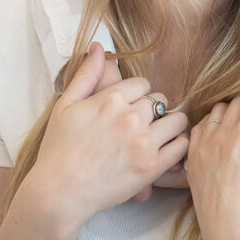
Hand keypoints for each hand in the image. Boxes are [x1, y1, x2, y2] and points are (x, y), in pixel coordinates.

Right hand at [14, 42, 188, 236]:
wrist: (58, 193)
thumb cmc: (58, 150)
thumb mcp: (65, 105)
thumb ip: (86, 74)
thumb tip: (98, 47)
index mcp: (111, 99)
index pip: (143, 84)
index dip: (137, 95)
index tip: (130, 107)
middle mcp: (130, 117)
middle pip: (161, 100)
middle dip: (153, 109)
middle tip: (142, 123)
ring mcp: (143, 142)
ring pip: (177, 120)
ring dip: (169, 125)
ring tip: (158, 135)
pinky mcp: (152, 167)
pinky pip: (181, 146)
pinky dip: (177, 146)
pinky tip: (164, 150)